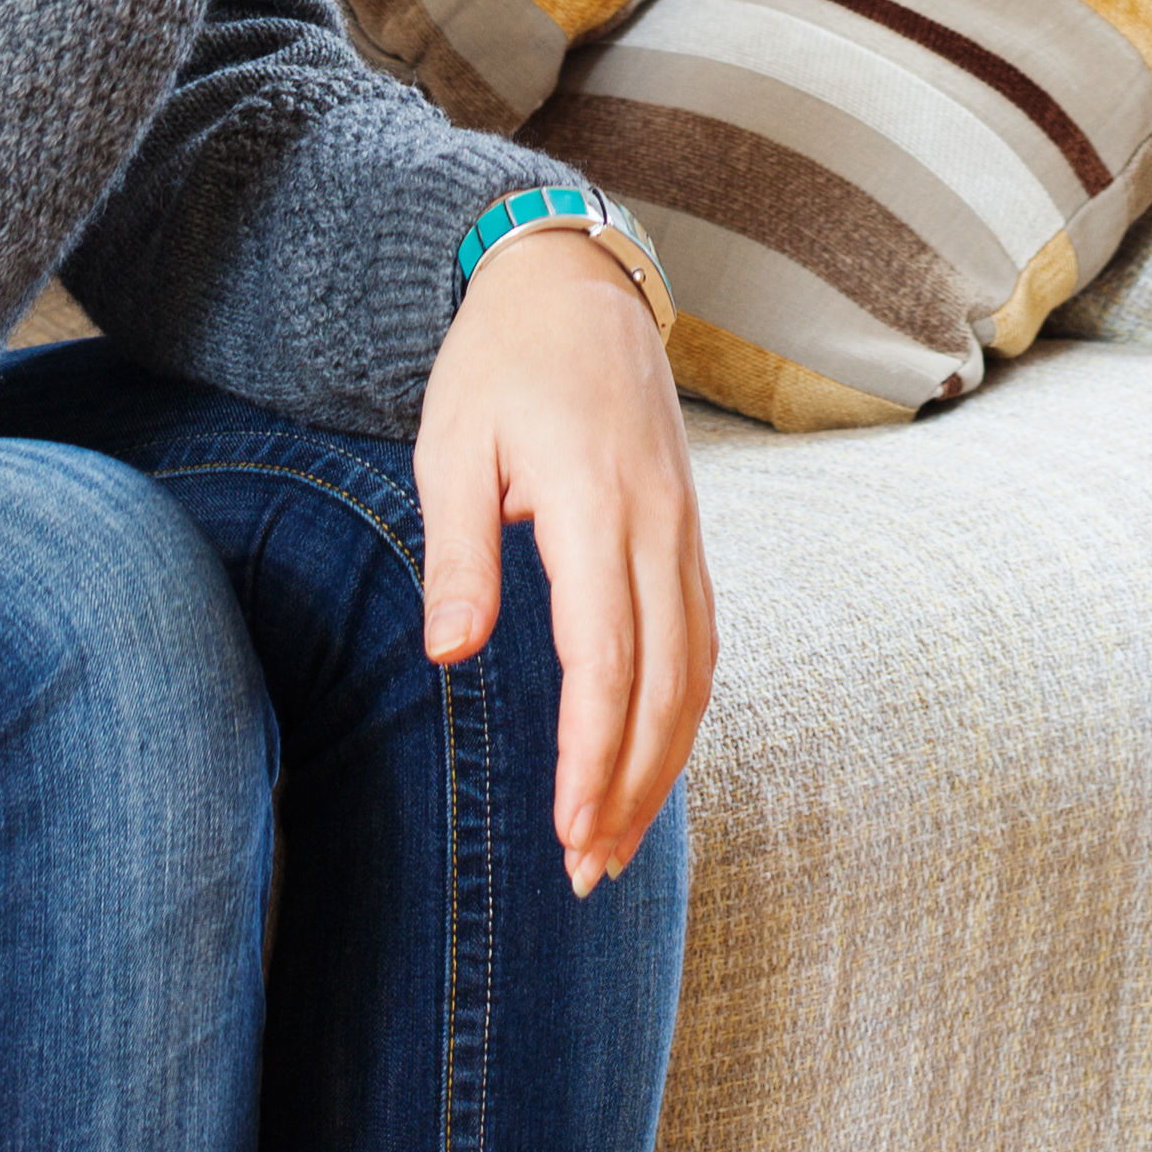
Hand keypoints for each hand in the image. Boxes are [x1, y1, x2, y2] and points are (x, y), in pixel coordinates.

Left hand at [415, 232, 715, 894]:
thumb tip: (449, 655)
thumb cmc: (498, 363)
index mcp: (595, 502)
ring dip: (665, 761)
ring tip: (618, 839)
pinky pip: (702, 635)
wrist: (575, 283)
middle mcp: (657, 521)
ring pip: (697, 667)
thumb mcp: (450, 441)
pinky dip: (682, 709)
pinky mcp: (687, 527)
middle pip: (666, 682)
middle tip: (588, 868)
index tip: (567, 829)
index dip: (592, 754)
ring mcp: (683, 525)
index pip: (606, 657)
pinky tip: (651, 757)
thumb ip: (459, 551)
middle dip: (633, 785)